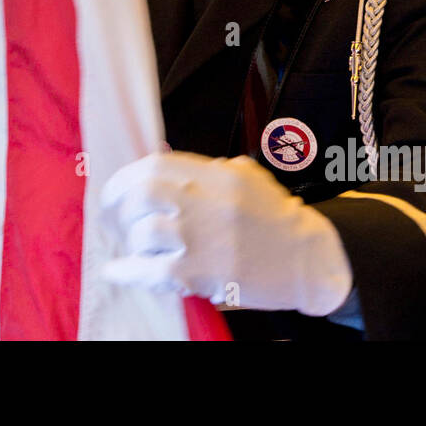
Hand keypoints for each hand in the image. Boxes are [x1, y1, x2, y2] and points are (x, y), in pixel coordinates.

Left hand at [100, 151, 351, 314]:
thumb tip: (158, 151)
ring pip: (144, 233)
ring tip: (135, 245)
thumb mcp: (244, 177)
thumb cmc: (276, 219)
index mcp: (216, 174)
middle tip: (116, 215)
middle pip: (142, 195)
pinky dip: (128, 271)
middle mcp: (205, 202)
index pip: (156, 165)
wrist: (310, 260)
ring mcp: (201, 238)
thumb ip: (202, 166)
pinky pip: (150, 271)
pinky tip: (116, 271)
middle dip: (120, 205)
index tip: (116, 187)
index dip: (127, 176)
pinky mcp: (201, 274)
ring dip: (132, 240)